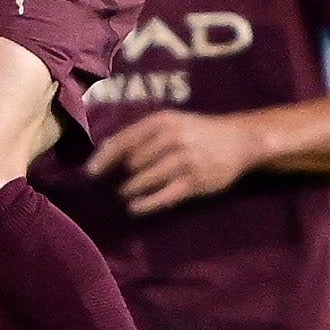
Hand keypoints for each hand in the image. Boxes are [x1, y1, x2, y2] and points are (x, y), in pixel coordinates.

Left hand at [90, 110, 261, 213]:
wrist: (239, 141)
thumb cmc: (197, 132)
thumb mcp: (171, 123)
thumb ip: (142, 135)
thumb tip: (104, 151)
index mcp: (162, 121)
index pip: (124, 140)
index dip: (104, 158)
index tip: (90, 173)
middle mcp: (172, 138)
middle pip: (132, 163)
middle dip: (121, 176)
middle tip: (117, 185)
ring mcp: (184, 161)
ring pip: (144, 180)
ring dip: (130, 191)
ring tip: (125, 196)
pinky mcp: (194, 182)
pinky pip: (162, 196)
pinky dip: (145, 204)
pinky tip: (135, 208)